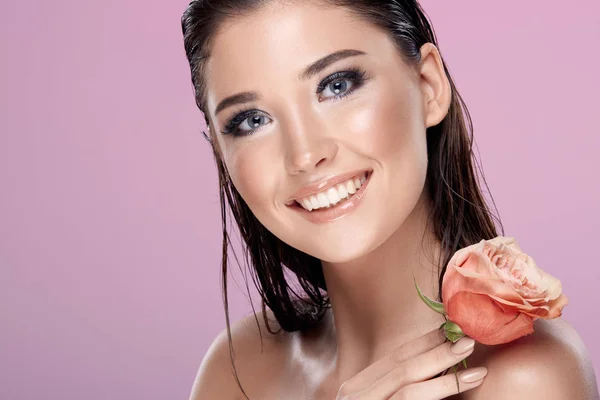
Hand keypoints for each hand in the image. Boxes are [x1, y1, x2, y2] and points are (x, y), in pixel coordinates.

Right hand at [334, 328, 486, 399]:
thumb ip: (398, 391)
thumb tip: (436, 369)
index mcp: (357, 388)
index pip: (394, 357)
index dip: (424, 341)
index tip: (451, 329)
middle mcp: (355, 395)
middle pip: (400, 364)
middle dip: (436, 348)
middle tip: (467, 338)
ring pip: (406, 380)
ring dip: (442, 365)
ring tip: (472, 358)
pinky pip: (410, 399)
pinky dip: (440, 388)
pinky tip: (462, 382)